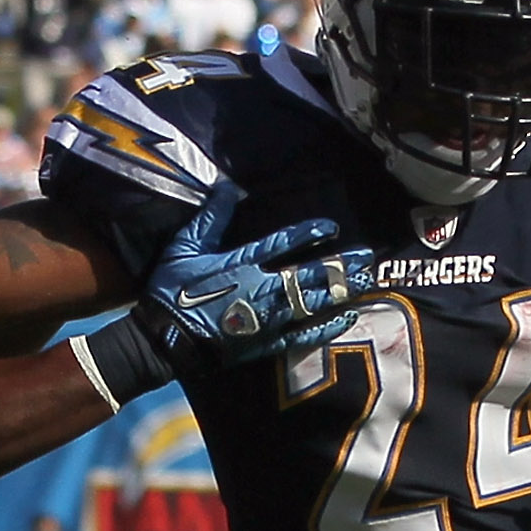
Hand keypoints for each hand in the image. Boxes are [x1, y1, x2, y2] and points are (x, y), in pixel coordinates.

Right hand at [143, 183, 373, 367]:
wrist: (164, 340)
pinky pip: (302, 335)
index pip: (282, 243)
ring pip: (312, 302)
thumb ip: (209, 218)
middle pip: (308, 275)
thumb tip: (224, 186)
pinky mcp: (264, 343)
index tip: (331, 228)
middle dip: (339, 266)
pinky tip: (346, 319)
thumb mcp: (184, 248)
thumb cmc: (170, 293)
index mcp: (242, 264)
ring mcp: (266, 318)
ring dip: (340, 292)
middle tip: (366, 259)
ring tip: (364, 283)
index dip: (308, 234)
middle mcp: (261, 289)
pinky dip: (325, 327)